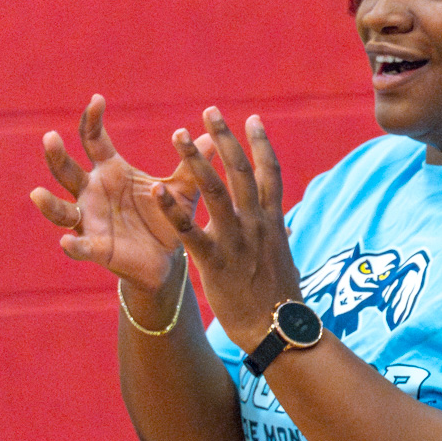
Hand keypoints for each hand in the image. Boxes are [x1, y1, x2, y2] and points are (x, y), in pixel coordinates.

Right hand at [30, 95, 199, 290]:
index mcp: (111, 171)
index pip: (92, 140)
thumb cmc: (167, 218)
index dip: (92, 119)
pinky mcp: (96, 248)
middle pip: (65, 170)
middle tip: (51, 137)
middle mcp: (92, 192)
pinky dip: (73, 245)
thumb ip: (193, 165)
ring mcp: (90, 220)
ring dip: (49, 204)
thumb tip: (213, 135)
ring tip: (37, 194)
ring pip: (61, 210)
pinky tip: (68, 242)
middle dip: (56, 155)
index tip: (97, 100)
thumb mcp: (182, 190)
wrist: (167, 260)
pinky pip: (79, 247)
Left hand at [157, 108, 302, 342]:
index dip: (260, 144)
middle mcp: (257, 224)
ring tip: (178, 134)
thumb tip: (285, 225)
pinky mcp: (216, 262)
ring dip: (196, 160)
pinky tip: (156, 190)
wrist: (277, 329)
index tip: (251, 118)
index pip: (270, 173)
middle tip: (210, 111)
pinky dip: (173, 210)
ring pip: (215, 192)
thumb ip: (279, 236)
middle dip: (225, 139)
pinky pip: (191, 231)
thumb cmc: (279, 297)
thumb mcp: (283, 258)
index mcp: (273, 221)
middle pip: (241, 171)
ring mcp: (237, 241)